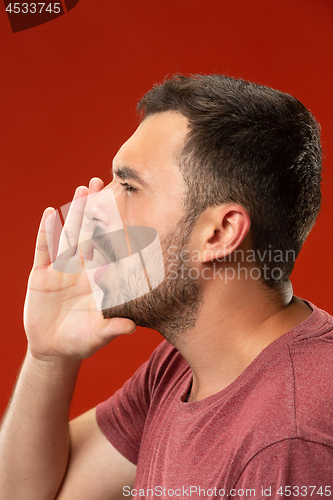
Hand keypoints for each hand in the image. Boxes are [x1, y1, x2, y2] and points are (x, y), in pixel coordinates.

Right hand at [24, 178, 135, 361]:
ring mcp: (61, 270)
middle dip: (95, 210)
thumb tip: (132, 327)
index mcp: (98, 279)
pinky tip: (50, 213)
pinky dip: (45, 232)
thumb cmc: (81, 342)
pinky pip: (44, 249)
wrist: (53, 348)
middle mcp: (82, 269)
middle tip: (102, 183)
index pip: (108, 249)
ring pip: (68, 235)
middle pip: (89, 234)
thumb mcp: (96, 336)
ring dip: (74, 213)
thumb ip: (112, 328)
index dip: (115, 229)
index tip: (125, 209)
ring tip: (81, 189)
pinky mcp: (41, 275)